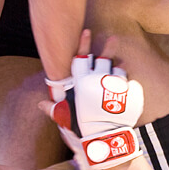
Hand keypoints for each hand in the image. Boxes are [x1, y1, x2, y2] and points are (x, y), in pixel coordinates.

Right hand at [41, 31, 145, 169]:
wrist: (104, 138)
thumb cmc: (81, 127)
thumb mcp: (64, 116)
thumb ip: (53, 108)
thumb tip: (40, 104)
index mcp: (81, 83)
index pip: (80, 58)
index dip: (83, 43)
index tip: (87, 31)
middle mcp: (97, 80)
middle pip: (102, 58)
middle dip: (107, 47)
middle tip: (112, 38)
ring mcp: (113, 85)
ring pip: (116, 69)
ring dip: (118, 66)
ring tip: (121, 64)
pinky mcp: (125, 93)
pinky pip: (128, 83)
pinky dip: (128, 82)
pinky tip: (128, 84)